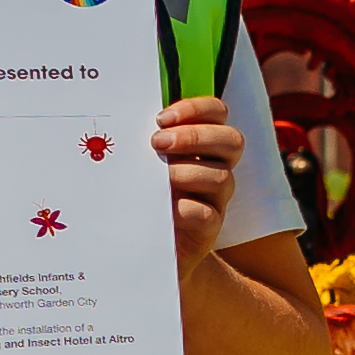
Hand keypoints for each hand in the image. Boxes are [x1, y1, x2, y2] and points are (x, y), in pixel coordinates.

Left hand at [152, 92, 246, 270]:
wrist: (137, 245)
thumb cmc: (136, 195)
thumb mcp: (139, 162)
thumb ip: (142, 140)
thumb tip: (122, 115)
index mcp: (201, 145)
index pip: (217, 114)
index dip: (196, 109)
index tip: (161, 118)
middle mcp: (215, 168)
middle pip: (232, 140)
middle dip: (195, 137)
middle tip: (157, 143)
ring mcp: (215, 200)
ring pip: (222, 177)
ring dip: (185, 172)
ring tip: (156, 178)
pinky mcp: (208, 230)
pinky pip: (206, 214)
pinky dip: (183, 208)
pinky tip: (161, 207)